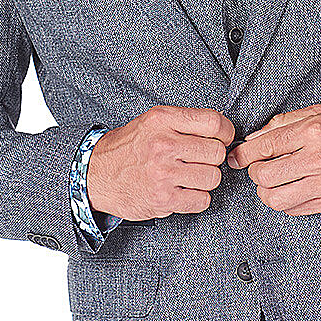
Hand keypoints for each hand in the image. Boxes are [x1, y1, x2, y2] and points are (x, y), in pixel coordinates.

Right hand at [86, 106, 235, 219]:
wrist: (95, 175)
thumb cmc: (128, 148)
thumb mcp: (152, 121)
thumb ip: (184, 122)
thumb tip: (221, 131)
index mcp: (162, 120)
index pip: (214, 123)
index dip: (225, 132)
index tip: (221, 138)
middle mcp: (163, 146)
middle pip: (216, 153)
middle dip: (212, 158)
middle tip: (199, 160)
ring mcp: (163, 174)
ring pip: (213, 178)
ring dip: (205, 180)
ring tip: (189, 176)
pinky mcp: (163, 199)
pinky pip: (202, 200)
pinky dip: (197, 198)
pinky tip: (183, 191)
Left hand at [225, 104, 320, 214]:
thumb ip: (285, 123)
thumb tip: (254, 138)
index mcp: (313, 131)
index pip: (264, 146)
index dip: (242, 154)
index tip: (236, 157)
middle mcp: (318, 158)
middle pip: (264, 175)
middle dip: (254, 173)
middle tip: (259, 168)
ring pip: (276, 198)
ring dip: (267, 192)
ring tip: (272, 183)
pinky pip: (295, 210)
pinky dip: (285, 203)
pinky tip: (291, 191)